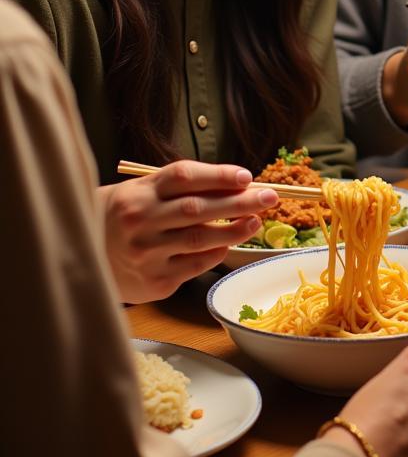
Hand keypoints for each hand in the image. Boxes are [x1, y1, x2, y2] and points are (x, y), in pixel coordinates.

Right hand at [99, 160, 278, 302]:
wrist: (87, 253)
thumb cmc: (130, 213)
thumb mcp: (148, 191)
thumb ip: (186, 187)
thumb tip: (239, 184)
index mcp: (141, 192)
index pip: (184, 177)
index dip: (218, 175)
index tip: (246, 176)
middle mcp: (141, 220)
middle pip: (198, 209)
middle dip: (240, 202)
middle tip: (270, 197)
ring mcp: (146, 253)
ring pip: (200, 239)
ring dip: (235, 229)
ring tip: (256, 220)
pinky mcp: (153, 281)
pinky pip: (195, 264)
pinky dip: (216, 252)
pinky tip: (228, 243)